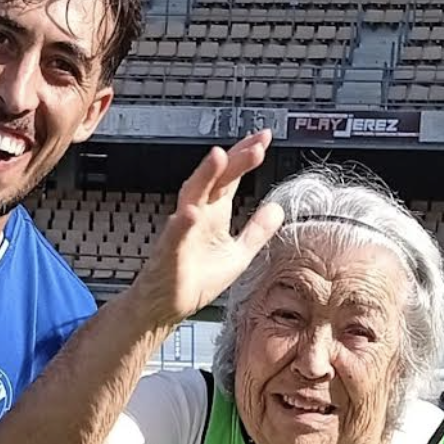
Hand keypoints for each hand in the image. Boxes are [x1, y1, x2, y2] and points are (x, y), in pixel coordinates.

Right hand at [128, 130, 283, 323]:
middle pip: (216, 178)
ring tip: (220, 156)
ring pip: (192, 196)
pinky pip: (174, 236)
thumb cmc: (195, 279)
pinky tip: (191, 213)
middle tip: (256, 144)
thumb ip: (257, 231)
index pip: (231, 177)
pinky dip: (182, 224)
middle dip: (234, 159)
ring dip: (204, 176)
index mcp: (214, 212)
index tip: (264, 138)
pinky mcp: (169, 253)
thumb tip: (278, 209)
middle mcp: (197, 214)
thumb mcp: (238, 254)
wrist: (166, 306)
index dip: (246, 157)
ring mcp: (181, 230)